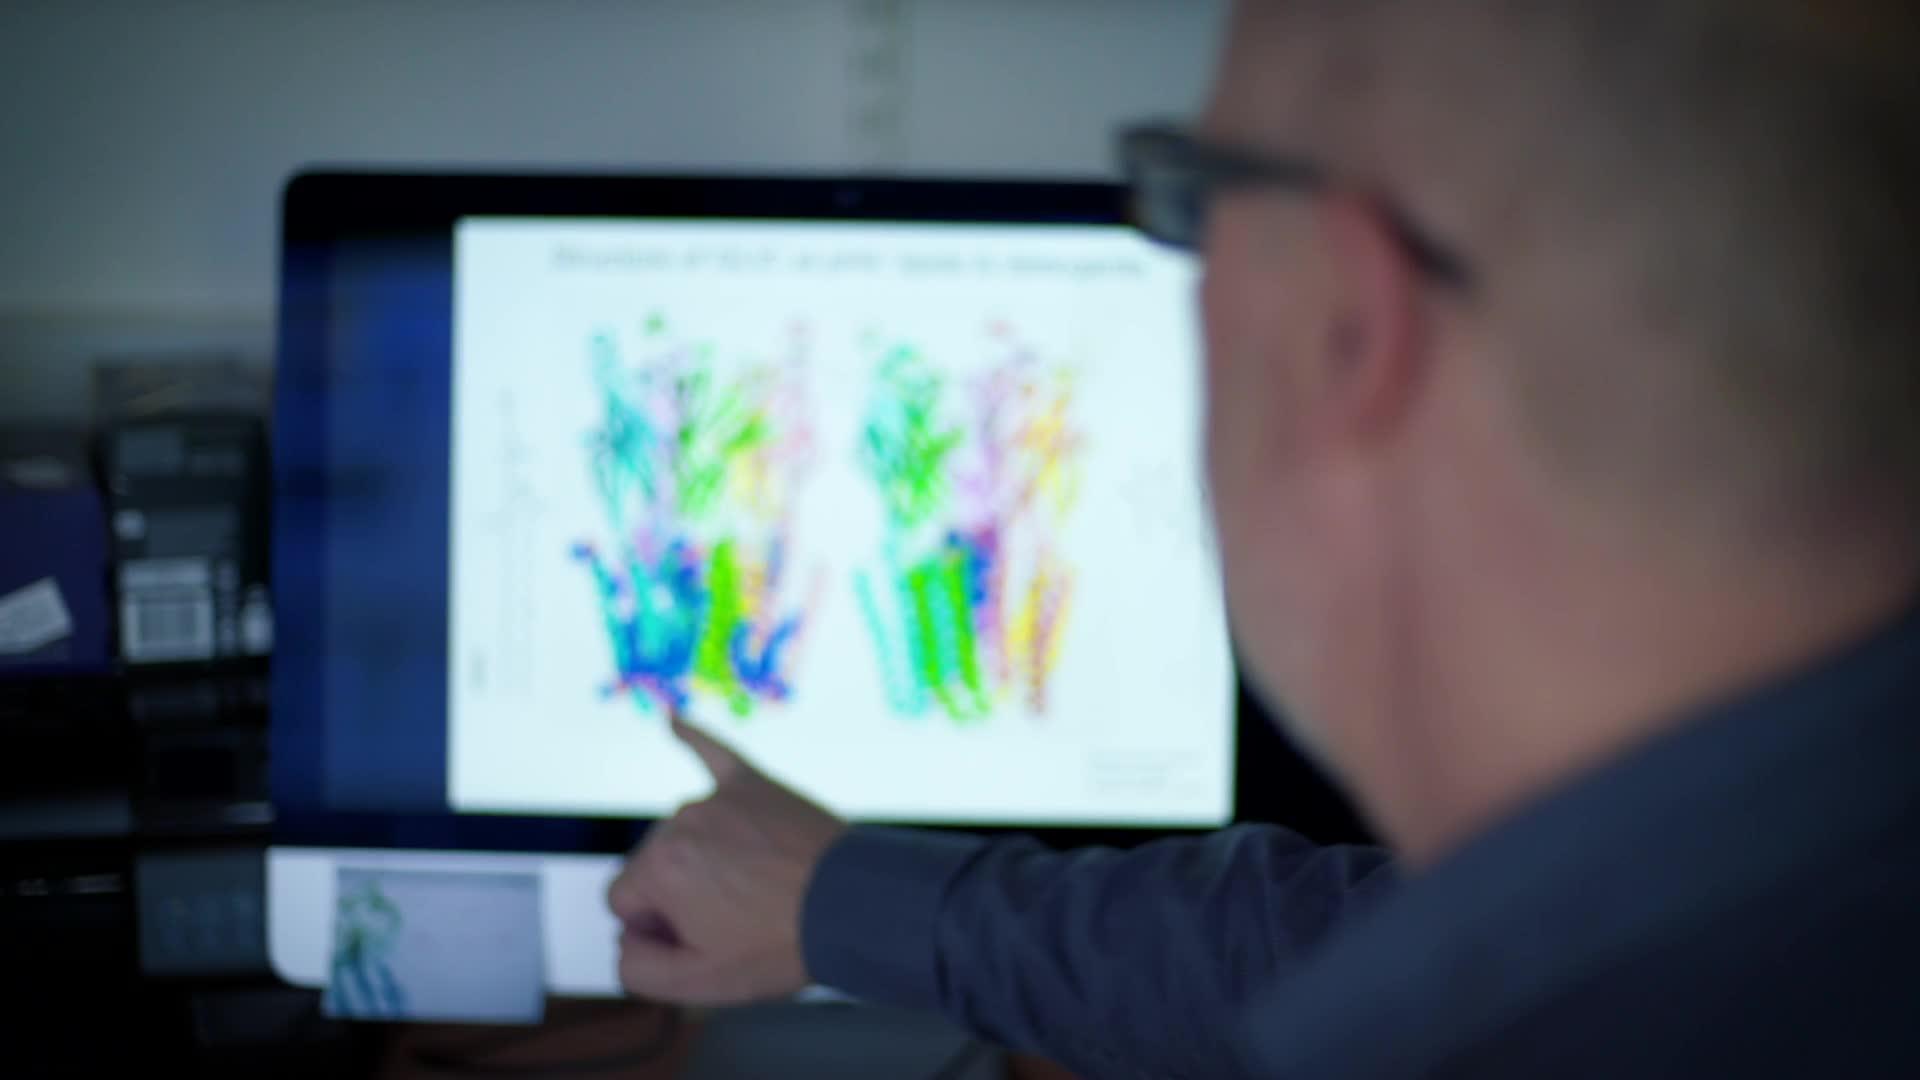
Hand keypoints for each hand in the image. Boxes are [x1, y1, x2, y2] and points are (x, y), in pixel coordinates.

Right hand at [607, 712, 847, 1004]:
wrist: (853, 903)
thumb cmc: (778, 944)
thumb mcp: (697, 983)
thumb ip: (635, 967)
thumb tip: (626, 940)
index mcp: (657, 867)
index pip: (624, 902)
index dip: (657, 928)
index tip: (703, 938)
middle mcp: (680, 821)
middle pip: (653, 864)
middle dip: (680, 894)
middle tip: (739, 919)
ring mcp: (718, 798)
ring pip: (685, 832)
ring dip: (705, 858)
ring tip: (757, 885)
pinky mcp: (754, 784)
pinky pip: (715, 754)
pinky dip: (693, 738)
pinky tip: (672, 720)